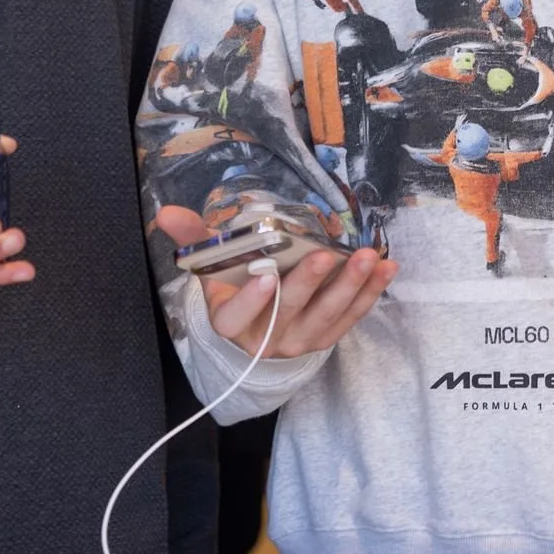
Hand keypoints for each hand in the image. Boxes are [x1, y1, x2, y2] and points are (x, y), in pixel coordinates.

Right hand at [157, 205, 397, 357]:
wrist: (253, 339)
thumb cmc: (231, 293)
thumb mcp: (210, 270)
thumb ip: (194, 240)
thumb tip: (167, 212)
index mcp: (231, 322)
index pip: (235, 317)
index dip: (250, 301)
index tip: (265, 277)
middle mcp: (266, 337)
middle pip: (288, 313)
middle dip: (309, 284)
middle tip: (327, 255)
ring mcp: (299, 341)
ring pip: (326, 316)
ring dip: (350, 287)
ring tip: (367, 256)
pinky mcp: (325, 338)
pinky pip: (351, 318)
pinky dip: (369, 293)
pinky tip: (386, 268)